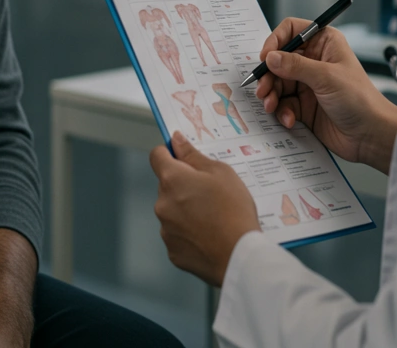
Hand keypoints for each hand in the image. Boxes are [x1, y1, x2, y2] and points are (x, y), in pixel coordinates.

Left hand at [149, 132, 259, 286]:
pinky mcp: (172, 251)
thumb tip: (176, 140)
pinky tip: (209, 236)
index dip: (169, 153)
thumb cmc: (233, 210)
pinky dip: (188, 233)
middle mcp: (162, 203)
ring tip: (213, 218)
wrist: (240, 256)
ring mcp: (165, 229)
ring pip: (172, 211)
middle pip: (166, 186)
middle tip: (210, 193)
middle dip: (183, 186)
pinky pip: (177, 235)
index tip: (182, 157)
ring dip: (185, 210)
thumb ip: (193, 155)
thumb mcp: (221, 172)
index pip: (156, 156)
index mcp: (172, 179)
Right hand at [255, 19, 396, 172]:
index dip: (275, 41)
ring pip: (277, 83)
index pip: (291, 31)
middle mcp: (314, 61)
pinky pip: (283, 104)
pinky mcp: (304, 106)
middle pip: (278, 60)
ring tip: (271, 106)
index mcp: (323, 44)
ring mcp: (308, 84)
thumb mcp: (326, 78)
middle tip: (263, 89)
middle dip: (269, 76)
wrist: (371, 136)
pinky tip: (290, 119)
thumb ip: (295, 66)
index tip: (265, 57)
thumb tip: (270, 57)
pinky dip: (282, 111)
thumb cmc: (360, 100)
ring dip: (271, 95)